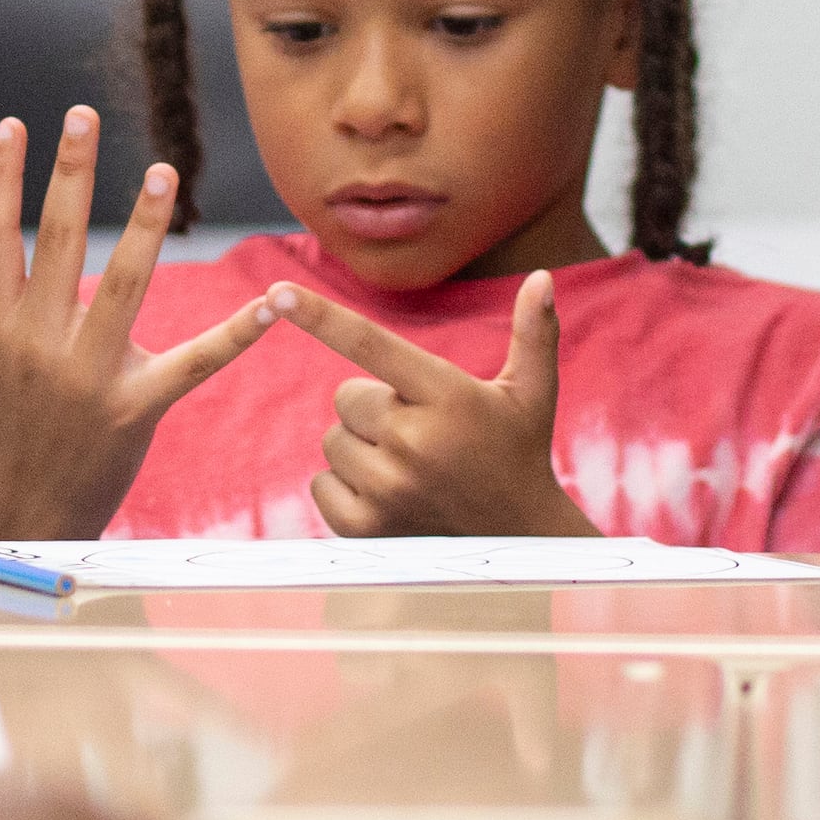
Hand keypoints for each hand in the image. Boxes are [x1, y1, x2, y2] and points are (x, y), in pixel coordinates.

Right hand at [0, 108, 273, 539]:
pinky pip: (194, 362)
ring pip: (120, 286)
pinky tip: (271, 301)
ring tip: (164, 172)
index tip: (15, 125)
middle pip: (56, 243)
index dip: (2, 177)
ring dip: (145, 227)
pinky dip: (237, 333)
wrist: (36, 506)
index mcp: (1, 324)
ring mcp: (90, 374)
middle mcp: (40, 342)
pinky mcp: (139, 406)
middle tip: (83, 115)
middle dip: (70, 176)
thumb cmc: (5, 420)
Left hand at [268, 274, 590, 537]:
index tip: (279, 292)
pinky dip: (344, 485)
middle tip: (420, 430)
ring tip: (410, 465)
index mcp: (448, 396)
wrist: (518, 543)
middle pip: (345, 397)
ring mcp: (388, 489)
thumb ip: (534, 332)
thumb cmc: (519, 453)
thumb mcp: (532, 392)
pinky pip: (321, 484)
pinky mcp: (365, 529)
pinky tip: (389, 494)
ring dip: (360, 446)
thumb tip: (541, 276)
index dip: (321, 316)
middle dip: (373, 406)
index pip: (371, 344)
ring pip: (332, 441)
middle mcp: (414, 441)